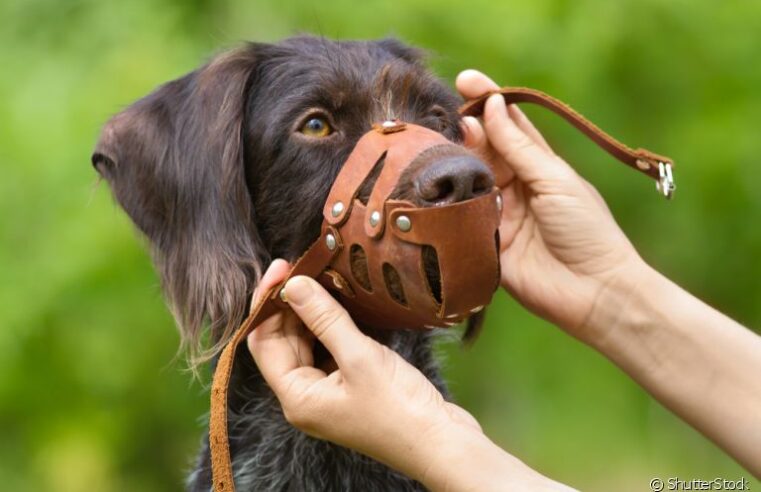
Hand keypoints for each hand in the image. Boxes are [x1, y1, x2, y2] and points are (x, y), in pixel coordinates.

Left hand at [247, 261, 572, 489]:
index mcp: (297, 397)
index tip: (282, 268)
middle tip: (303, 265)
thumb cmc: (400, 409)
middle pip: (282, 341)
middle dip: (289, 304)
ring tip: (322, 278)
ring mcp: (327, 393)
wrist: (441, 443)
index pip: (262, 342)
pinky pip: (328, 349)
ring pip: (306, 343)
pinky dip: (331, 325)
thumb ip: (324, 318)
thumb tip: (292, 285)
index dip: (267, 303)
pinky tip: (341, 303)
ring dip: (310, 312)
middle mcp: (305, 396)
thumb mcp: (360, 356)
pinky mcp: (349, 387)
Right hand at [456, 70, 645, 341]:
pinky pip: (458, 219)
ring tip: (441, 145)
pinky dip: (446, 203)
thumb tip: (492, 106)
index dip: (487, 101)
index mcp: (537, 166)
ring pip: (466, 181)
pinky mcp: (483, 244)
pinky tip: (433, 186)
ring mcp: (496, 215)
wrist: (594, 291)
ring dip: (453, 162)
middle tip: (452, 118)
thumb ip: (519, 147)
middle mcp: (514, 187)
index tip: (466, 81)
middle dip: (465, 130)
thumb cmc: (587, 229)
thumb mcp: (555, 180)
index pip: (508, 125)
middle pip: (482, 150)